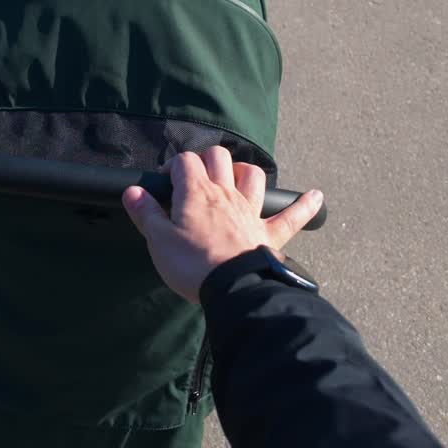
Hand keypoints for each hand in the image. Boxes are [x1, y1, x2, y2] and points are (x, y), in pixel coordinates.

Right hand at [121, 147, 323, 302]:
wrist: (234, 289)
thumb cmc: (192, 264)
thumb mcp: (159, 241)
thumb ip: (145, 213)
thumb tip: (132, 191)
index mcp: (196, 193)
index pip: (185, 162)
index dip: (173, 167)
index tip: (165, 184)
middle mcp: (226, 194)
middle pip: (219, 158)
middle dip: (207, 160)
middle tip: (196, 179)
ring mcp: (250, 212)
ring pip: (253, 176)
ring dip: (245, 172)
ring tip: (237, 178)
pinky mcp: (270, 235)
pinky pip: (292, 217)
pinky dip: (304, 206)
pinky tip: (315, 197)